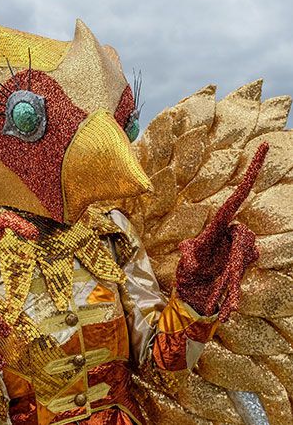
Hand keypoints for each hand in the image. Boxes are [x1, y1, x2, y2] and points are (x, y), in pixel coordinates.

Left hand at [175, 143, 267, 321]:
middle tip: (219, 271)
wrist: (197, 300)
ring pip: (251, 249)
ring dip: (237, 267)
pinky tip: (229, 292)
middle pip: (246, 234)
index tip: (260, 146)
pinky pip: (252, 261)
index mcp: (215, 227)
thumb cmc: (189, 279)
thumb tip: (188, 249)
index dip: (250, 172)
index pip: (235, 197)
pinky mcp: (244, 259)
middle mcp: (228, 232)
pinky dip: (241, 277)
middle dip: (236, 254)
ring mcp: (237, 246)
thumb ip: (191, 256)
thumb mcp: (187, 265)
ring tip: (218, 279)